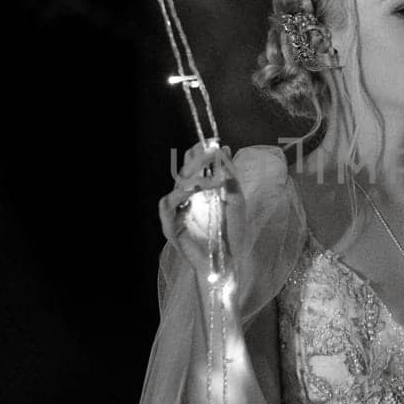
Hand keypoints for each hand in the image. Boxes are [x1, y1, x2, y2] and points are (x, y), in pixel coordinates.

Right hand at [158, 141, 243, 273]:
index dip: (201, 152)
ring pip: (177, 185)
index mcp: (200, 192)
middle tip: (211, 150)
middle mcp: (186, 199)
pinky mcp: (170, 226)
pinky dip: (179, 195)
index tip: (214, 141)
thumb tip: (225, 149)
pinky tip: (192, 191)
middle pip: (184, 171)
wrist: (228, 262)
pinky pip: (167, 205)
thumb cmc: (233, 234)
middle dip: (197, 159)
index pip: (194, 166)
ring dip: (193, 176)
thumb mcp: (235, 201)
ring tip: (212, 176)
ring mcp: (177, 212)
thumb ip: (229, 177)